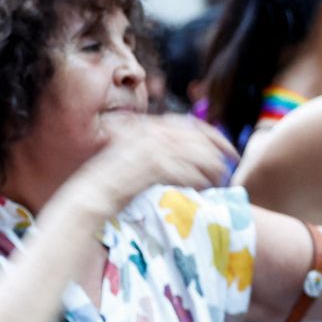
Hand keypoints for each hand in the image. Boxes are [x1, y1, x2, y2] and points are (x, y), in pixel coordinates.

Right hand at [70, 115, 236, 217]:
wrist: (91, 195)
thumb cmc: (109, 183)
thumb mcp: (133, 157)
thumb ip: (156, 151)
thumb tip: (187, 156)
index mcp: (148, 128)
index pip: (192, 125)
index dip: (215, 137)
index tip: (230, 151)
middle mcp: (152, 133)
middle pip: (200, 139)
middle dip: (218, 155)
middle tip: (229, 170)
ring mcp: (152, 148)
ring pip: (197, 155)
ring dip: (211, 171)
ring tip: (215, 184)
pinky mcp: (154, 166)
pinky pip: (189, 172)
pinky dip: (199, 181)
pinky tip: (202, 190)